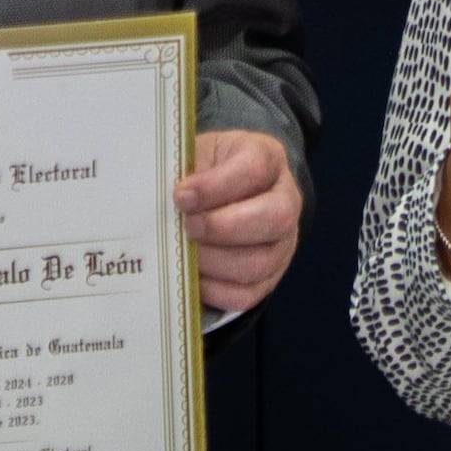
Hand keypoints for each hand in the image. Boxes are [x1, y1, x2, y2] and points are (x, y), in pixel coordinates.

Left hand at [178, 129, 306, 314]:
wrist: (220, 195)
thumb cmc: (204, 172)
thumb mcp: (197, 155)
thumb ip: (185, 172)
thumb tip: (165, 201)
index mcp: (268, 158)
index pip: (255, 168)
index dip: (216, 186)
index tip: (181, 196)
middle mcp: (286, 200)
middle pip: (275, 218)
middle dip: (222, 227)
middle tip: (186, 227)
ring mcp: (283, 243)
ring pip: (259, 262)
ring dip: (214, 261)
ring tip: (185, 252)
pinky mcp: (269, 277)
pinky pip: (246, 295)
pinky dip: (213, 290)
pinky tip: (193, 275)